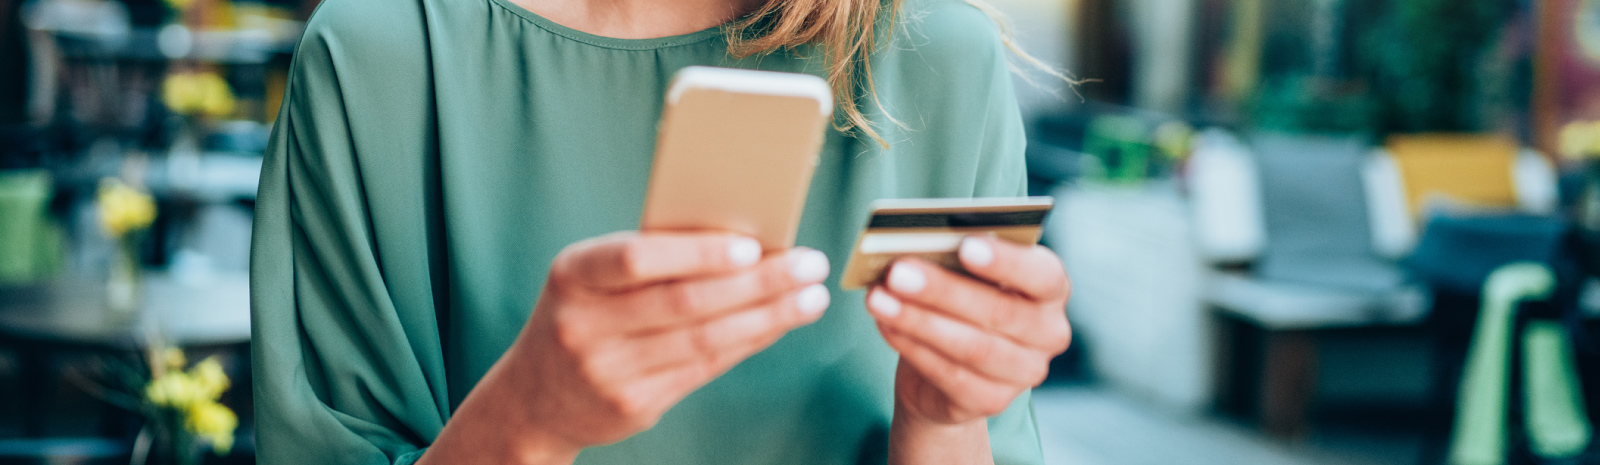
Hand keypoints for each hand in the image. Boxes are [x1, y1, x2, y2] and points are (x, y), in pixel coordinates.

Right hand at [422, 232, 830, 463]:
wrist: (535, 398)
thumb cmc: (582, 315)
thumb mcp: (592, 278)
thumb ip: (648, 259)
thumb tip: (741, 238)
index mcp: (573, 275)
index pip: (637, 258)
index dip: (697, 253)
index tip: (752, 245)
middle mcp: (585, 325)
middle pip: (686, 302)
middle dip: (758, 282)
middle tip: (808, 263)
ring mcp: (609, 371)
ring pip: (705, 339)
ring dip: (768, 317)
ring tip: (810, 298)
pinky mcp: (634, 404)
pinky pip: (705, 368)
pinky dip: (748, 342)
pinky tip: (778, 325)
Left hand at [867, 236, 1070, 425]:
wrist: (948, 368)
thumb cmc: (961, 301)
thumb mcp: (964, 274)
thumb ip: (953, 259)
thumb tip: (912, 247)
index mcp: (1051, 289)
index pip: (1042, 274)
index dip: (1006, 261)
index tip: (965, 245)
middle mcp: (1050, 333)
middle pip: (999, 311)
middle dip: (943, 290)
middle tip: (898, 271)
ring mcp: (1025, 372)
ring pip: (971, 347)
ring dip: (919, 320)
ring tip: (878, 298)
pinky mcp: (992, 401)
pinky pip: (949, 375)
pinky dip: (912, 347)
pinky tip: (885, 324)